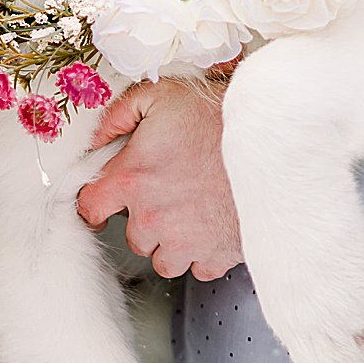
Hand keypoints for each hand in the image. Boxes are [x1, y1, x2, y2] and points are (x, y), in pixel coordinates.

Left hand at [75, 75, 241, 280]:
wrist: (273, 141)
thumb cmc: (222, 117)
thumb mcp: (162, 95)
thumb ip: (119, 114)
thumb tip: (98, 136)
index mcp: (133, 178)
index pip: (90, 207)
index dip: (96, 203)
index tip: (105, 202)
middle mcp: (154, 217)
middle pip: (133, 236)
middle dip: (145, 218)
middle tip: (168, 192)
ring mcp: (186, 242)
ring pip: (163, 259)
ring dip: (172, 241)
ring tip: (190, 212)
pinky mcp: (218, 255)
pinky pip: (200, 267)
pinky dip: (204, 252)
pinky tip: (213, 224)